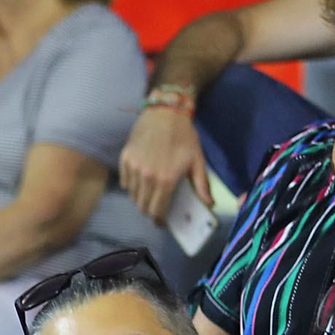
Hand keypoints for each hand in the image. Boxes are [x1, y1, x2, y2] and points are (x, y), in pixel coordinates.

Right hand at [118, 107, 210, 224]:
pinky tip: (140, 181)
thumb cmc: (184, 136)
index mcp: (166, 180)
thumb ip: (202, 184)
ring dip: (140, 198)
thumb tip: (209, 204)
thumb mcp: (197, 160)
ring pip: (133, 195)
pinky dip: (131, 186)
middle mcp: (147, 177)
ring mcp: (133, 168)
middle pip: (142, 206)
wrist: (165, 112)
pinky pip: (125, 181)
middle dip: (149, 210)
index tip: (162, 221)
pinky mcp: (125, 159)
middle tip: (156, 207)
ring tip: (149, 193)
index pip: (156, 210)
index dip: (159, 220)